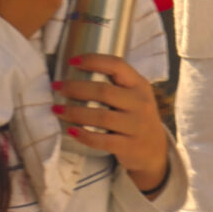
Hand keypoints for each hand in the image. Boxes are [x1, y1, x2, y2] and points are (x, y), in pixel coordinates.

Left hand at [55, 53, 170, 194]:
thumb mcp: (134, 95)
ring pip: (101, 116)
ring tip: (56, 109)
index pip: (117, 65)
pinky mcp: (130, 147)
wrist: (156, 151)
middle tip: (56, 87)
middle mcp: (141, 103)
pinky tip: (70, 131)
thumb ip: (114, 84)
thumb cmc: (135, 116)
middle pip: (104, 91)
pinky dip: (84, 135)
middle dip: (75, 88)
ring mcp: (137, 126)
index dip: (93, 60)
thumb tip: (72, 71)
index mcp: (139, 85)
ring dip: (75, 112)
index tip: (71, 61)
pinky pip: (103, 141)